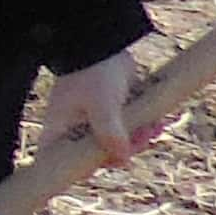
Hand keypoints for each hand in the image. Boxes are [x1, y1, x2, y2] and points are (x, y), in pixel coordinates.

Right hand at [34, 47, 150, 171]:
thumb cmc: (94, 72)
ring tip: (153, 126)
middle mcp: (73, 132)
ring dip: (138, 141)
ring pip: (117, 147)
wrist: (106, 44)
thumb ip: (109, 131)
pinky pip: (128, 134)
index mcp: (59, 130)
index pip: (61, 164)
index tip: (106, 162)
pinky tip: (156, 123)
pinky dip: (143, 131)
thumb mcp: (102, 103)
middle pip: (97, 159)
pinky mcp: (112, 118)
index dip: (80, 170)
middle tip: (142, 138)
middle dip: (123, 151)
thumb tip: (122, 159)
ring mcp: (93, 125)